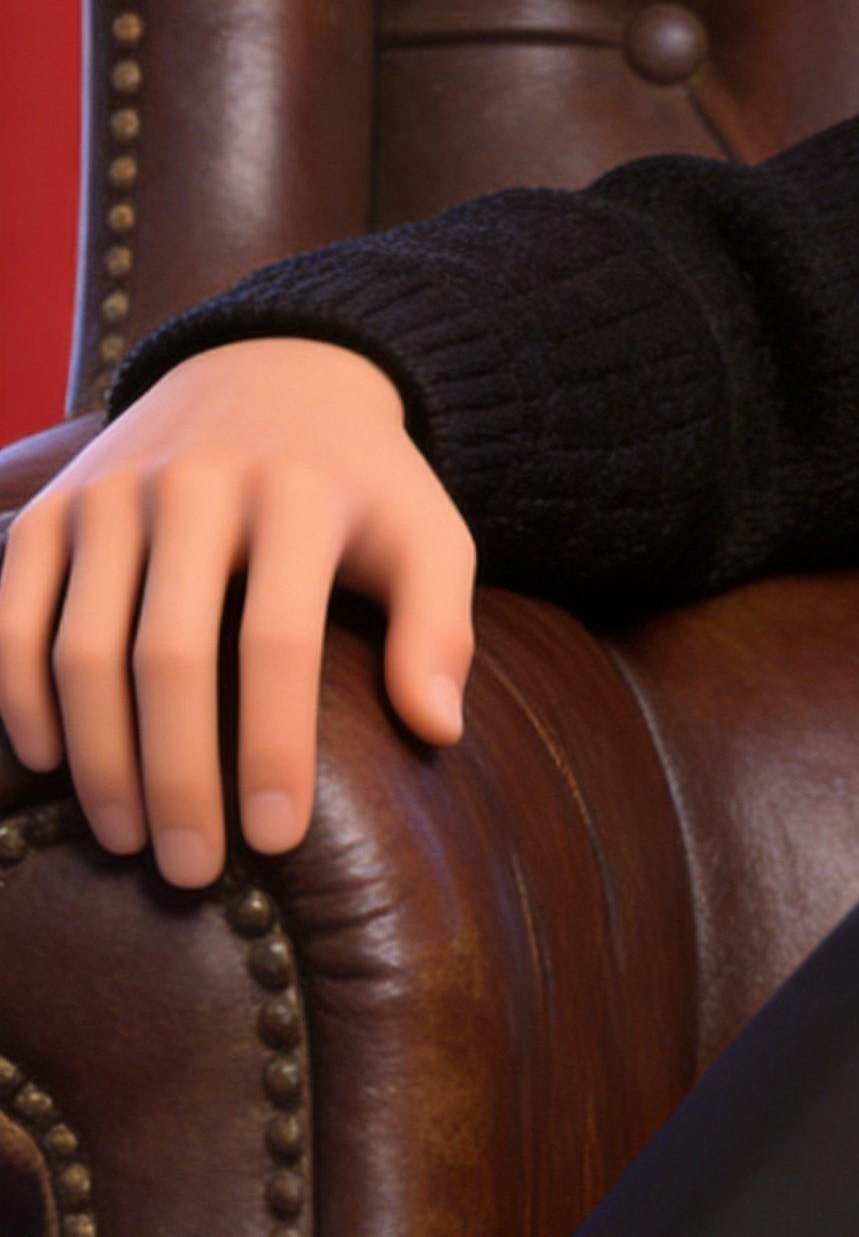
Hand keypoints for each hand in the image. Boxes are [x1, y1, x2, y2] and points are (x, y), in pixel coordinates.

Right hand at [0, 340, 477, 883]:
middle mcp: (196, 488)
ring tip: (128, 840)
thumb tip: (436, 730)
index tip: (274, 837)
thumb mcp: (430, 537)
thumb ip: (439, 628)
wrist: (267, 368)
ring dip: (98, 756)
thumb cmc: (361, 485)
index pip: (278, 642)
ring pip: (82, 645)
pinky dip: (20, 692)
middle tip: (192, 869)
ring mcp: (113, 495)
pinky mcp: (53, 507)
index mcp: (298, 497)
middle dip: (175, 776)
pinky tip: (50, 763)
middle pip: (168, 656)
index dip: (271, 746)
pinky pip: (15, 613)